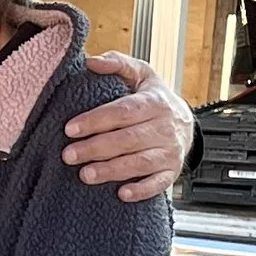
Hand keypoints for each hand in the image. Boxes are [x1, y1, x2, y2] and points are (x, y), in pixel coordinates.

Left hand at [65, 54, 194, 202]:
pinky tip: (122, 194)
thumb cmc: (154, 98)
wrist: (186, 121)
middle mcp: (164, 127)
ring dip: (112, 170)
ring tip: (85, 175)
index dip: (96, 120)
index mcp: (154, 102)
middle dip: (96, 148)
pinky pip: (158, 183)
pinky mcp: (172, 171)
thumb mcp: (141, 74)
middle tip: (69, 155)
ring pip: (140, 162)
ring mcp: (170, 151)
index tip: (70, 129)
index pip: (123, 111)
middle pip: (128, 139)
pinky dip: (142, 190)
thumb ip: (117, 64)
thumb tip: (91, 61)